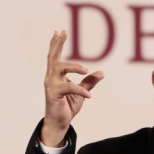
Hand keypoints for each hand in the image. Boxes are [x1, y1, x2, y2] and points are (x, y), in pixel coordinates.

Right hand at [41, 30, 104, 146]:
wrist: (59, 123)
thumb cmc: (67, 106)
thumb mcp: (81, 92)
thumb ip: (89, 82)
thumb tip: (102, 73)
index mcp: (55, 75)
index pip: (54, 56)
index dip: (56, 43)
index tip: (59, 31)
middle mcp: (51, 78)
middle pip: (53, 57)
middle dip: (58, 44)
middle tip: (63, 32)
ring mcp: (51, 85)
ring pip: (59, 68)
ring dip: (73, 66)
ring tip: (86, 70)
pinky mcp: (54, 95)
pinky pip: (69, 87)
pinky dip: (81, 90)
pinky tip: (90, 95)